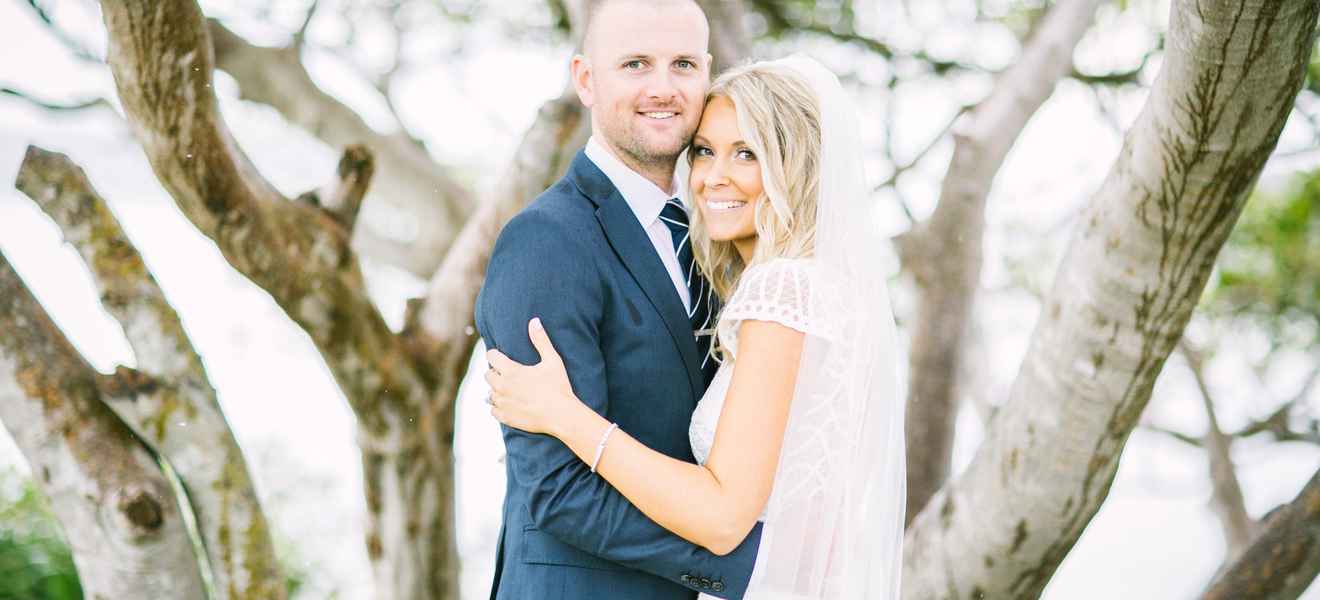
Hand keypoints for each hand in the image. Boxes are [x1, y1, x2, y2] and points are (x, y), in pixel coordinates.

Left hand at [485, 318, 580, 435]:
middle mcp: (502, 386)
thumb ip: (541, 340)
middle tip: (509, 373)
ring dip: (497, 390)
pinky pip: (493, 410)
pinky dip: (499, 406)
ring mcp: (502, 403)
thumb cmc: (558, 386)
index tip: (502, 356)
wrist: (561, 415)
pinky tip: (509, 403)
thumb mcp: (552, 360)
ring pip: (490, 393)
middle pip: (488, 375)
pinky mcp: (506, 417)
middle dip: (496, 372)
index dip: (496, 354)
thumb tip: (534, 320)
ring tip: (510, 389)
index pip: (491, 356)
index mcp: (510, 371)